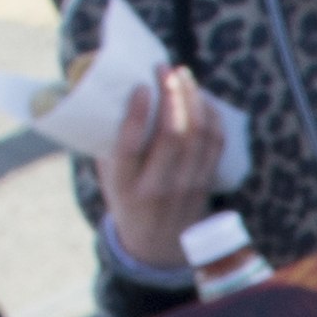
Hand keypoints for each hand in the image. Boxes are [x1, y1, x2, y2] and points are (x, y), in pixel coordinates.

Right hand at [103, 64, 224, 275]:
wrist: (158, 247)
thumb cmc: (127, 199)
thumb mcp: (109, 177)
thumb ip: (108, 142)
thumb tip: (101, 91)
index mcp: (125, 185)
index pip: (131, 146)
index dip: (136, 113)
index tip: (140, 86)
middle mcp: (157, 187)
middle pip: (172, 134)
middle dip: (171, 95)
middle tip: (165, 68)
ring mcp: (186, 188)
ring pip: (198, 135)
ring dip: (193, 99)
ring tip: (183, 75)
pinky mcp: (206, 184)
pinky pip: (215, 144)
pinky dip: (211, 116)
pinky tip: (201, 98)